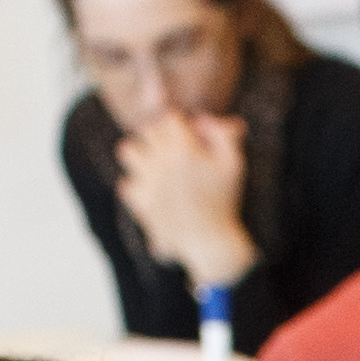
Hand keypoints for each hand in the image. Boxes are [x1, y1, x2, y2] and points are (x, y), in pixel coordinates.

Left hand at [113, 108, 255, 292]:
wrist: (210, 241)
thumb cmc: (225, 200)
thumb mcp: (233, 164)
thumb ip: (223, 134)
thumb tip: (203, 119)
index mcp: (184, 148)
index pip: (170, 119)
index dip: (180, 128)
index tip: (189, 141)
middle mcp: (161, 160)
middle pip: (148, 131)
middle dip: (161, 139)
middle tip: (175, 154)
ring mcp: (147, 181)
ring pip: (127, 150)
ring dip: (140, 155)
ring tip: (154, 166)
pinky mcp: (140, 203)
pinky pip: (126, 184)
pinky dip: (138, 187)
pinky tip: (154, 193)